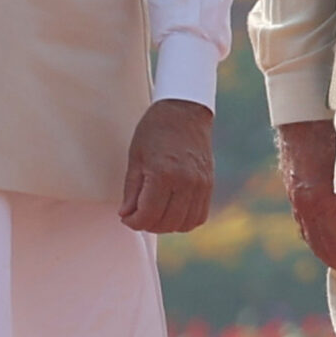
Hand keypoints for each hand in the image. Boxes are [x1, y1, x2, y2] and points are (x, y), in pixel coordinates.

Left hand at [120, 98, 215, 233]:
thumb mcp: (136, 158)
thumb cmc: (156, 130)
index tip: (127, 218)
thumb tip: (126, 214)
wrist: (184, 111)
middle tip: (138, 216)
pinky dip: (185, 220)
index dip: (134, 222)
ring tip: (156, 214)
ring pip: (184, 224)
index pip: (148, 215)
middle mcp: (185, 182)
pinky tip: (173, 212)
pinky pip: (200, 216)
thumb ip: (131, 190)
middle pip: (166, 223)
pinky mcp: (209, 184)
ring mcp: (200, 184)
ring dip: (167, 225)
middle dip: (148, 225)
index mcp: (163, 174)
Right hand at [277, 119, 335, 274]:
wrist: (301, 116)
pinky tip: (333, 239)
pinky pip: (306, 225)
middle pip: (318, 245)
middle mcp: (302, 205)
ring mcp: (295, 201)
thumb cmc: (332, 136)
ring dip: (327, 252)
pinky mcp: (294, 194)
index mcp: (316, 200)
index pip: (331, 244)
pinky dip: (319, 237)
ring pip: (310, 237)